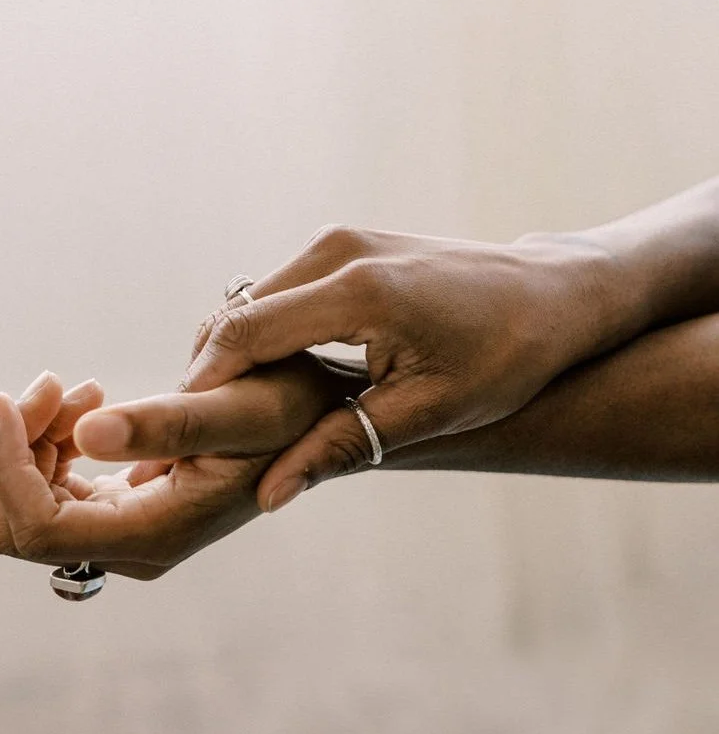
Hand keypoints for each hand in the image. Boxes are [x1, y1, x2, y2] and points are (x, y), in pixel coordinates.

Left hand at [0, 357, 348, 578]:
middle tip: (55, 383)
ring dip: (38, 435)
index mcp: (155, 532)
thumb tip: (88, 433)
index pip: (38, 528)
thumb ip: (163, 425)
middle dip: (17, 448)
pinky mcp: (124, 506)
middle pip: (23, 519)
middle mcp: (134, 544)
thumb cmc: (286, 413)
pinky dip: (57, 438)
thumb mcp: (234, 410)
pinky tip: (90, 401)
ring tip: (83, 387)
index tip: (3, 402)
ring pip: (34, 498)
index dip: (5, 467)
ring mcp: (127, 529)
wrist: (310, 422)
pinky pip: (58, 483)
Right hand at [182, 226, 619, 510]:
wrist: (552, 296)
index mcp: (356, 290)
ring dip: (237, 356)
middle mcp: (338, 250)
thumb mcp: (428, 411)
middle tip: (200, 438)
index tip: (181, 438)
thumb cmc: (506, 355)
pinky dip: (267, 333)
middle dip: (211, 376)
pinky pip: (284, 290)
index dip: (203, 389)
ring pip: (255, 302)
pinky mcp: (350, 244)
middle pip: (237, 316)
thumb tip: (269, 493)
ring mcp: (343, 240)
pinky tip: (275, 379)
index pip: (243, 336)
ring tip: (233, 416)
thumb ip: (342, 447)